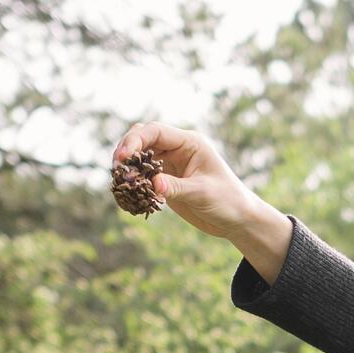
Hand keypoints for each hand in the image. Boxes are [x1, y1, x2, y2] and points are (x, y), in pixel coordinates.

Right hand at [111, 122, 291, 278]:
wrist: (237, 220)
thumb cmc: (228, 201)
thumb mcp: (202, 193)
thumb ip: (176, 187)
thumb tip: (153, 184)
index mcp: (189, 142)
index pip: (155, 131)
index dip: (135, 141)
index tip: (123, 157)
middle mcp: (177, 149)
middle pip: (142, 140)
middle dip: (126, 152)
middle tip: (117, 172)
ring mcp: (170, 165)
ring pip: (139, 159)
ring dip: (128, 169)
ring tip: (120, 185)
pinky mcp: (165, 181)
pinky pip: (143, 177)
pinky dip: (133, 184)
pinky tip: (127, 195)